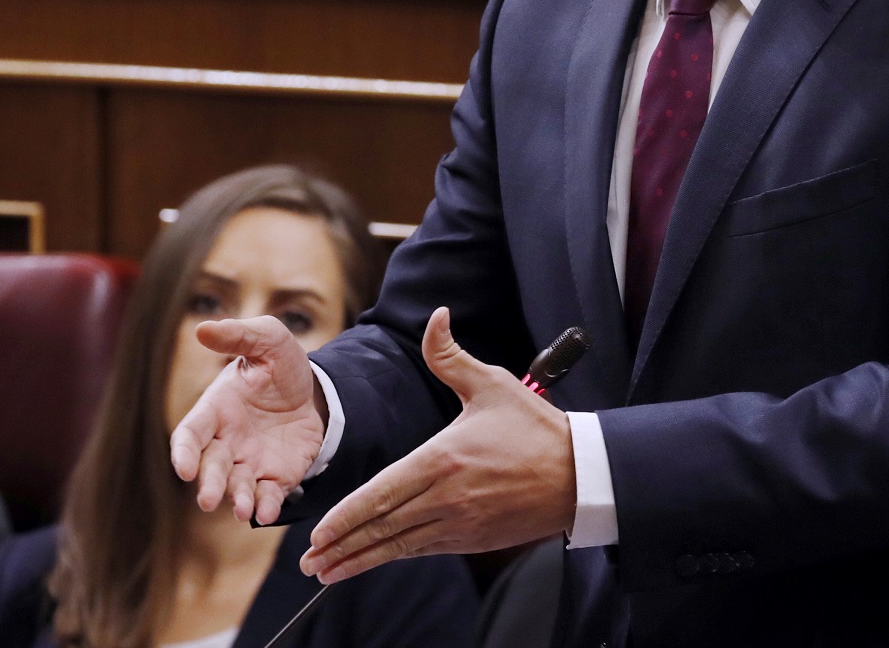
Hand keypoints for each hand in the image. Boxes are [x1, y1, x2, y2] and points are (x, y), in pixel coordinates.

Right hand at [170, 315, 325, 524]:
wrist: (317, 391)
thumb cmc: (282, 365)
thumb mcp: (268, 340)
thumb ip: (238, 335)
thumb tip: (203, 328)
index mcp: (216, 410)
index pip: (189, 435)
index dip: (182, 452)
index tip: (184, 468)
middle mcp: (226, 442)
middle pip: (209, 467)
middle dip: (208, 483)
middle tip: (209, 499)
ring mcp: (249, 463)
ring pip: (235, 487)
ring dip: (237, 499)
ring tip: (243, 509)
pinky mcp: (275, 477)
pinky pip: (266, 496)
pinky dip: (265, 506)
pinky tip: (268, 511)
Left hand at [300, 306, 576, 581]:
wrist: (579, 474)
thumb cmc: (534, 428)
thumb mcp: (491, 384)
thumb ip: (451, 356)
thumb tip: (436, 317)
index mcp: (444, 458)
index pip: (383, 493)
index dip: (347, 516)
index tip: (318, 533)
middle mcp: (447, 497)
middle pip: (384, 526)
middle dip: (343, 546)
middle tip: (309, 562)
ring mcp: (461, 524)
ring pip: (400, 546)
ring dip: (362, 560)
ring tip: (329, 572)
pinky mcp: (474, 540)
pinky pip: (425, 551)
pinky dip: (396, 557)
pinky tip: (376, 562)